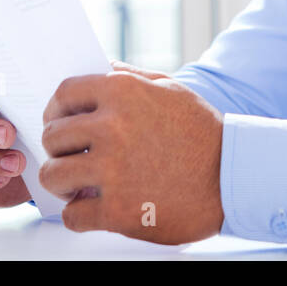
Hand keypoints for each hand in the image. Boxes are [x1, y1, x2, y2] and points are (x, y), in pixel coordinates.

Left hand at [39, 63, 224, 243]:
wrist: (234, 177)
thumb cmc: (203, 133)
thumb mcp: (170, 90)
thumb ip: (130, 78)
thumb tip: (99, 70)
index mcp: (122, 93)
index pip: (64, 94)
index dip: (56, 110)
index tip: (59, 122)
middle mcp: (112, 128)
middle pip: (53, 137)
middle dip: (60, 149)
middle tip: (73, 157)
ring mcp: (112, 170)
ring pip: (52, 175)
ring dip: (63, 182)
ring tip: (79, 184)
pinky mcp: (117, 210)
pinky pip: (73, 215)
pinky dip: (79, 215)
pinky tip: (93, 209)